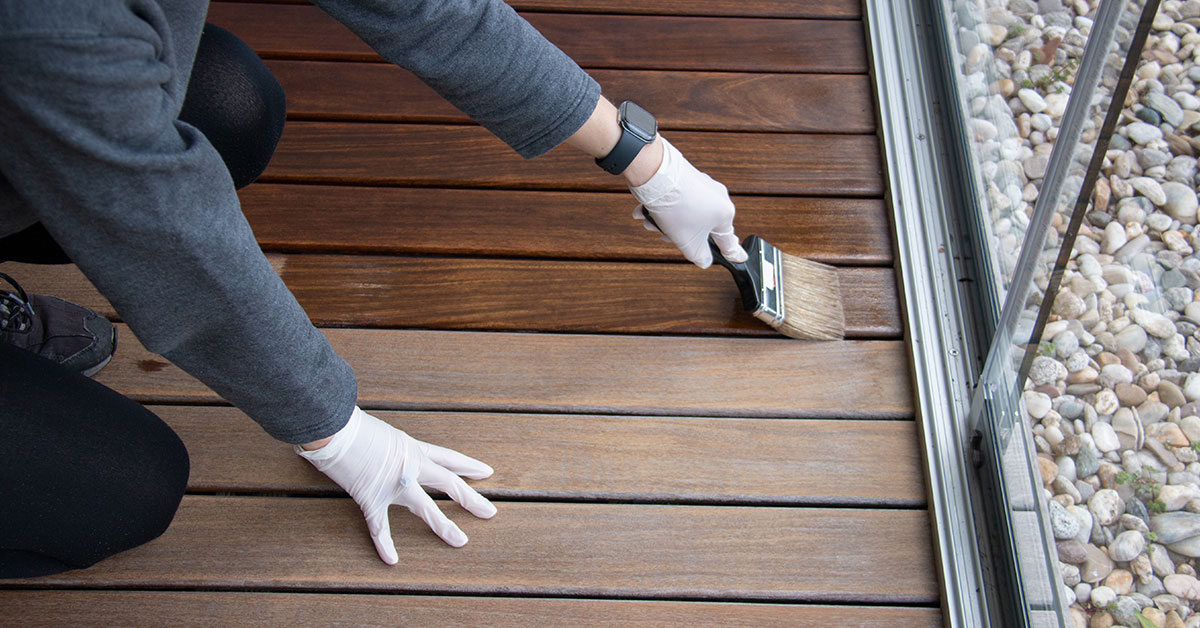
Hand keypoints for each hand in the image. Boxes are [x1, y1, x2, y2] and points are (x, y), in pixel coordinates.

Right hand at [296, 406, 495, 563]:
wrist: (335, 427)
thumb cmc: (352, 423)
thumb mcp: (382, 432)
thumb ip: (391, 447)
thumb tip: (387, 452)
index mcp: (413, 447)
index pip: (448, 458)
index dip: (468, 465)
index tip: (486, 472)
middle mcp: (410, 466)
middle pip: (449, 483)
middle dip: (471, 499)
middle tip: (490, 511)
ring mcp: (394, 485)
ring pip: (427, 508)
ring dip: (444, 526)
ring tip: (461, 540)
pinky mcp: (372, 498)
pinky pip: (380, 527)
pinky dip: (384, 544)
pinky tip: (392, 559)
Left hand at [630, 137, 747, 268]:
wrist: (656, 175)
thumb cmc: (676, 207)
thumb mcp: (688, 242)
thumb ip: (699, 256)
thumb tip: (704, 260)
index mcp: (724, 214)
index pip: (729, 241)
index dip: (733, 253)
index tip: (740, 258)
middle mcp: (718, 197)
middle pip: (701, 227)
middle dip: (680, 234)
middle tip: (665, 236)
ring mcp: (703, 186)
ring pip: (686, 214)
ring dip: (667, 222)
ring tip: (650, 221)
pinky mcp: (688, 178)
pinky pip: (679, 200)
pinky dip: (665, 208)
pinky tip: (647, 211)